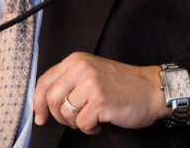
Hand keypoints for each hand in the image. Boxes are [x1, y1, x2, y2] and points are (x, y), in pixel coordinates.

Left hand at [33, 52, 170, 134]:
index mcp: (76, 60)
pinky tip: (101, 122)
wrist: (152, 89)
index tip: (40, 116)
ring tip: (91, 118)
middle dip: (59, 116)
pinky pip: (82, 123)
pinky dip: (90, 128)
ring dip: (76, 123)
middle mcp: (81, 69)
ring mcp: (91, 84)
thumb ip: (68, 81)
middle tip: (74, 120)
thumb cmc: (122, 84)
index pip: (44, 81)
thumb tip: (43, 103)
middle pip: (51, 100)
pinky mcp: (100, 101)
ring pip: (65, 113)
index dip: (37, 102)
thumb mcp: (91, 72)